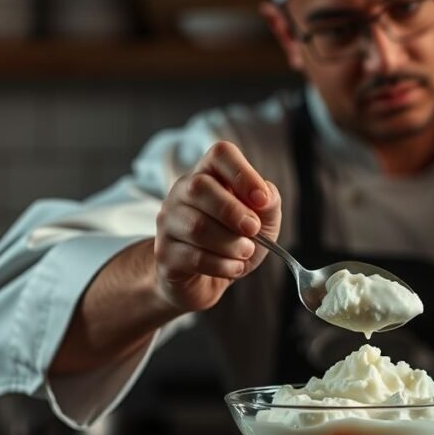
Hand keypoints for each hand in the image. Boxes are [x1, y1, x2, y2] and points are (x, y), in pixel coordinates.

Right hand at [154, 141, 280, 313]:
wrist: (209, 279)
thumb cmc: (236, 239)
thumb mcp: (263, 219)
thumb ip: (268, 202)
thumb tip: (264, 195)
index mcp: (210, 174)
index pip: (220, 154)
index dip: (242, 173)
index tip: (262, 199)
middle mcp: (183, 192)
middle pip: (200, 187)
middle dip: (233, 211)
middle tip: (254, 230)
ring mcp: (168, 222)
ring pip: (197, 226)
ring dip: (231, 243)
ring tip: (246, 251)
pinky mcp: (164, 253)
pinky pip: (193, 257)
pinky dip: (221, 265)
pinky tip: (234, 267)